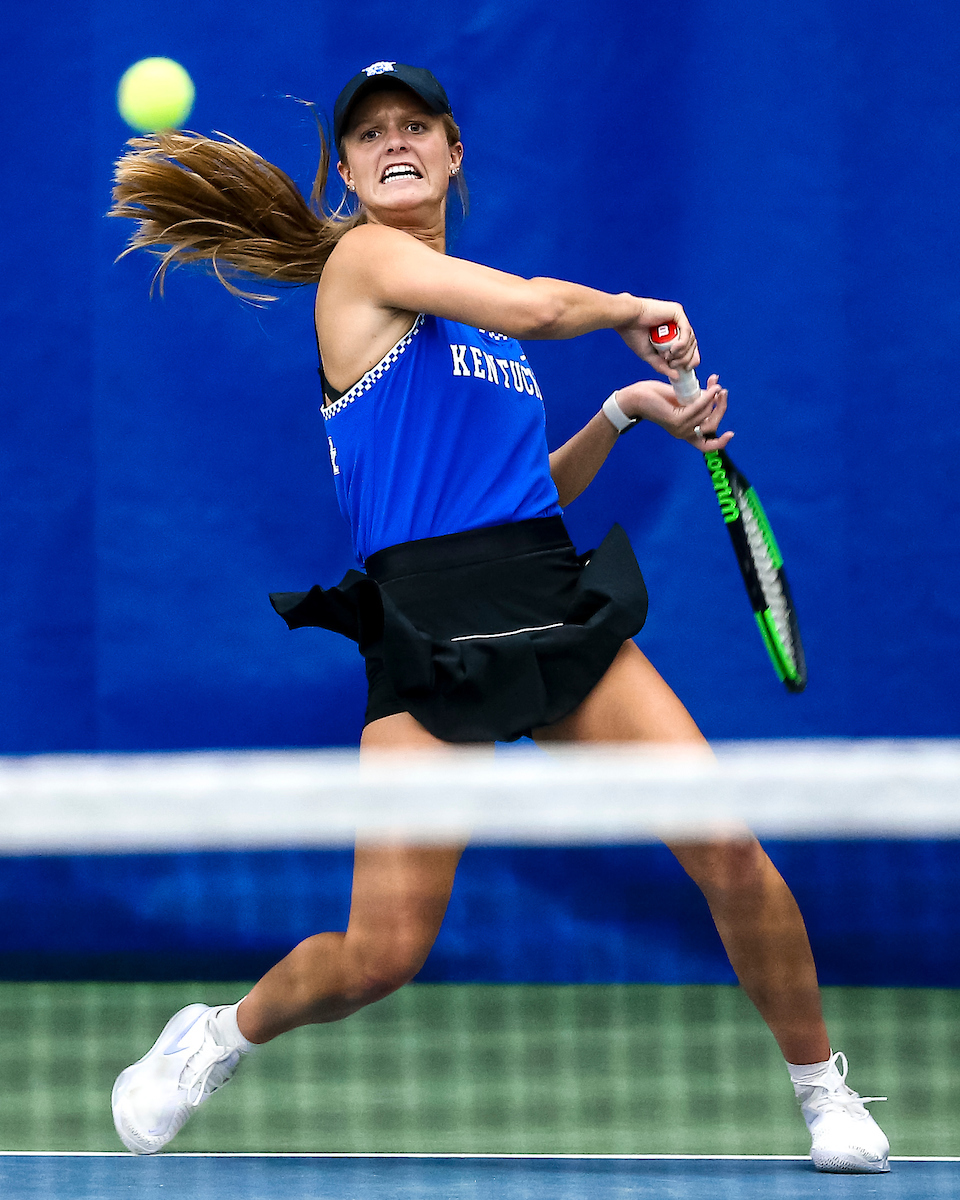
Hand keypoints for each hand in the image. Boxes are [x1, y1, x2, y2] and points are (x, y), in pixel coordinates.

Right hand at [616, 298, 699, 377]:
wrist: (625, 320)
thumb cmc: (633, 334)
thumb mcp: (650, 356)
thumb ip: (663, 366)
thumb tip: (677, 376)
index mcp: (672, 334)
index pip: (689, 349)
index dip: (690, 360)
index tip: (684, 369)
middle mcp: (677, 325)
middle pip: (692, 345)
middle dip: (685, 358)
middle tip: (673, 364)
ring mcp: (678, 318)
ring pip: (691, 339)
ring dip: (682, 352)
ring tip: (668, 356)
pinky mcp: (677, 312)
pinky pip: (687, 330)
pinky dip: (682, 343)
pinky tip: (673, 349)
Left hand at [616, 374, 733, 450]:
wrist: (638, 397)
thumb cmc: (658, 397)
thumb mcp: (684, 399)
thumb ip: (700, 400)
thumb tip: (717, 391)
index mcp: (686, 432)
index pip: (706, 446)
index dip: (720, 443)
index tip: (731, 434)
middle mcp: (684, 433)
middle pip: (713, 425)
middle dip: (721, 408)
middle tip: (723, 391)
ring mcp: (680, 429)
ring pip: (707, 414)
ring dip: (714, 397)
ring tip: (714, 383)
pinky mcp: (676, 420)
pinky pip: (698, 409)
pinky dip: (707, 398)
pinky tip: (711, 388)